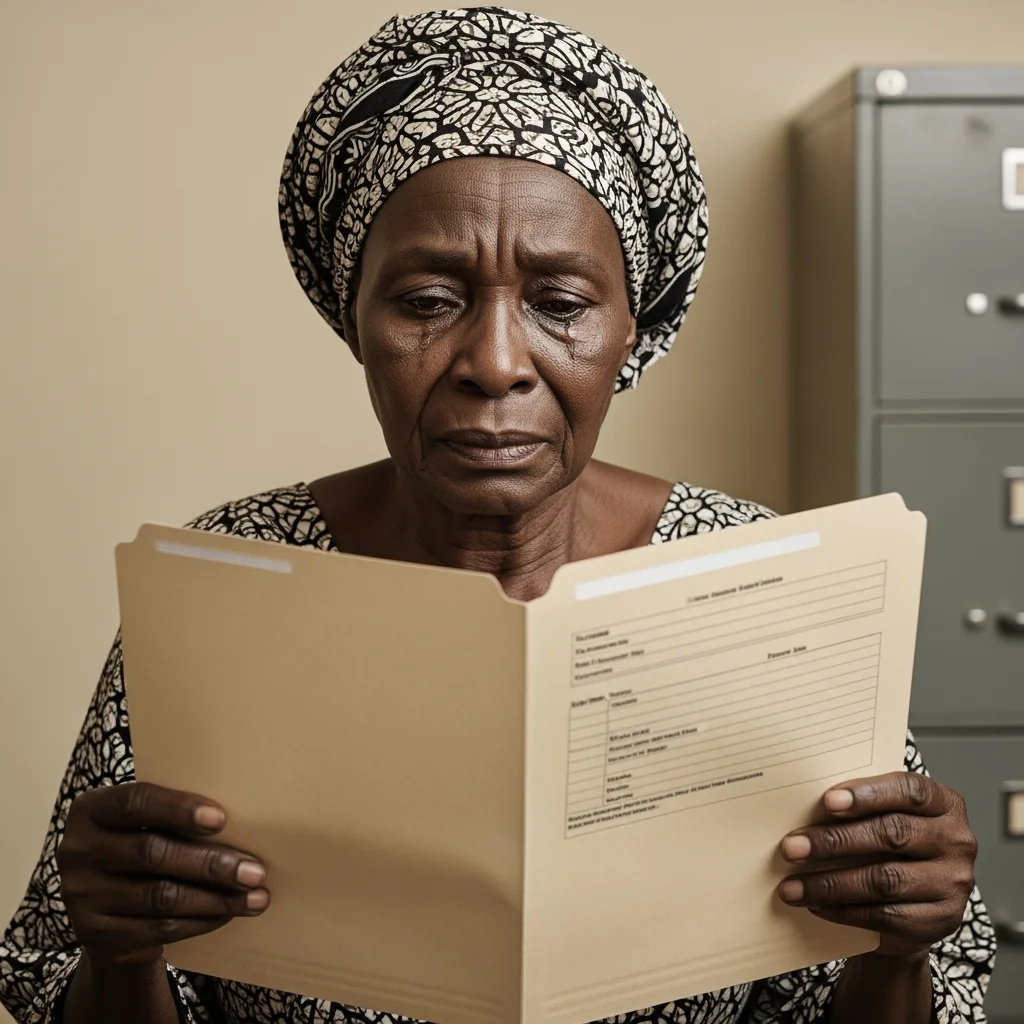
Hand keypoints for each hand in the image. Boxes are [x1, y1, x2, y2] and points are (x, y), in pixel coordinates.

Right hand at [57, 782, 269, 966]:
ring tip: (255, 896)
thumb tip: (243, 820)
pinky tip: (228, 913)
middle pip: (152, 853)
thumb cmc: (140, 842)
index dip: (178, 809)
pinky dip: (200, 920)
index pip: (135, 802)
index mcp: (91, 809)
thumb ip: (174, 815)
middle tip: (255, 870)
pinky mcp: (95, 934)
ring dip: (215, 898)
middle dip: (211, 862)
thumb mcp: (144, 821)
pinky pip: (158, 928)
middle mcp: (78, 851)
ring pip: (160, 897)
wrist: (104, 904)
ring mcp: (82, 895)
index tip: (221, 818)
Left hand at [777, 771, 977, 957]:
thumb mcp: (883, 816)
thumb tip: (799, 804)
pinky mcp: (942, 921)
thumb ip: (858, 806)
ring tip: (792, 886)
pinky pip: (885, 915)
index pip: (910, 791)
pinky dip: (844, 911)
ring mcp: (954, 883)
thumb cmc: (890, 844)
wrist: (916, 904)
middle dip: (835, 841)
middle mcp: (957, 841)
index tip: (827, 801)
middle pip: (892, 834)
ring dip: (830, 883)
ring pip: (884, 880)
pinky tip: (816, 905)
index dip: (869, 793)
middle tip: (791, 848)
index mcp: (945, 804)